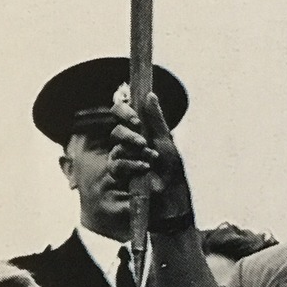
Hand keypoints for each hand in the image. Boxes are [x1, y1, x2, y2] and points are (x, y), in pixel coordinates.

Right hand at [109, 92, 191, 215]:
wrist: (170, 191)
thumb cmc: (169, 166)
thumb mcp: (165, 139)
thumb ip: (156, 118)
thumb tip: (150, 94)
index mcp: (136, 130)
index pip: (120, 113)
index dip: (123, 112)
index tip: (136, 119)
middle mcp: (126, 142)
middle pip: (116, 132)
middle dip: (129, 135)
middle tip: (142, 141)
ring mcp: (121, 158)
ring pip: (116, 148)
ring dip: (134, 151)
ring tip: (151, 157)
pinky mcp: (119, 173)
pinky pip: (117, 164)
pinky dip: (132, 164)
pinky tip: (145, 167)